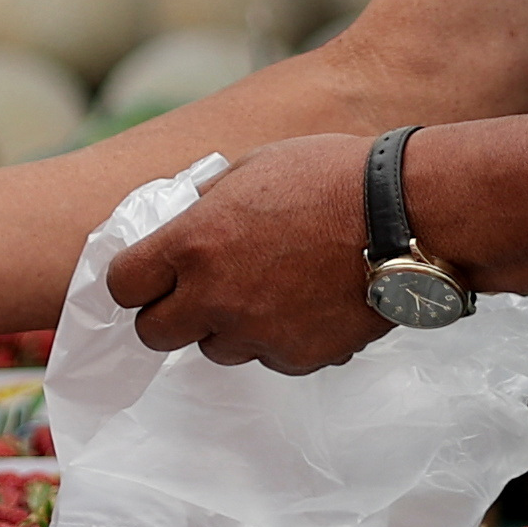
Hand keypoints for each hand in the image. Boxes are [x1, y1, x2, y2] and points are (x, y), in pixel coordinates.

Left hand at [102, 132, 389, 373]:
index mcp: (191, 243)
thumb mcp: (250, 169)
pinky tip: (305, 305)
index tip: (149, 276)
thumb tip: (182, 218)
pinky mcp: (298, 357)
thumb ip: (204, 203)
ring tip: (266, 291)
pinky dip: (278, 339)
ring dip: (227, 328)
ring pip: (215, 349)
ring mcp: (256, 332)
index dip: (134, 281)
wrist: (405, 215)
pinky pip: (269, 358)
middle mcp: (214, 296)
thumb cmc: (329, 178)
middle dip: (169, 315)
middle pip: (154, 333)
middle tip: (197, 293)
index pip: (122, 285)